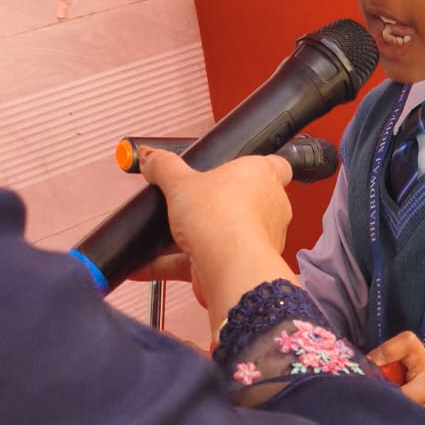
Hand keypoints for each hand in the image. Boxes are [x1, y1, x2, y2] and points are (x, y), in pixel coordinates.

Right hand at [136, 148, 296, 322]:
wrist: (229, 266)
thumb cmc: (223, 218)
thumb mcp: (180, 183)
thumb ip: (165, 167)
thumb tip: (154, 158)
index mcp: (263, 176)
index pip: (274, 165)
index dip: (253, 167)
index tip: (231, 169)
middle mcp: (269, 207)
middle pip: (244, 200)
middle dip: (215, 204)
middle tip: (190, 202)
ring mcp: (258, 238)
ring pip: (225, 233)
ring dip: (194, 237)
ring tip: (165, 236)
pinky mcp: (240, 264)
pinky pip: (206, 261)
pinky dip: (176, 263)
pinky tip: (149, 263)